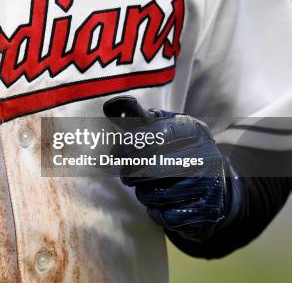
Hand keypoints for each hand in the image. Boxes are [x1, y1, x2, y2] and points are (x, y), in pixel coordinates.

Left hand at [103, 96, 237, 242]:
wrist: (211, 185)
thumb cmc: (174, 149)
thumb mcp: (161, 127)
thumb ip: (136, 117)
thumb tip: (110, 106)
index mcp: (194, 130)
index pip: (158, 135)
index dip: (132, 144)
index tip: (117, 152)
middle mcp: (206, 155)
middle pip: (153, 168)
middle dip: (131, 173)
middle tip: (126, 174)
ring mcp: (210, 185)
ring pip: (156, 193)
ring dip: (143, 193)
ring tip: (149, 187)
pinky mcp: (207, 211)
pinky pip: (167, 215)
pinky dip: (156, 211)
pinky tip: (161, 204)